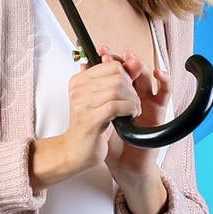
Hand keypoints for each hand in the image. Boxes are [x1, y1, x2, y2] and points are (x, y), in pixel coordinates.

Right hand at [29, 55, 140, 187]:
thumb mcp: (105, 98)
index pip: (112, 65)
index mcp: (79, 80)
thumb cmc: (91, 126)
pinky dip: (129, 109)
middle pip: (117, 77)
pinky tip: (129, 116)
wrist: (77, 151)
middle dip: (132, 90)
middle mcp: (78, 89)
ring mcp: (82, 104)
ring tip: (132, 110)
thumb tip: (136, 62)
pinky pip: (116, 106)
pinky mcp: (89, 119)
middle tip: (133, 102)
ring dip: (133, 101)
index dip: (127, 76)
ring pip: (118, 90)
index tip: (129, 88)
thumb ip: (120, 79)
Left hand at [101, 46, 171, 182]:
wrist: (123, 165)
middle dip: (122, 59)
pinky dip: (165, 81)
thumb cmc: (111, 142)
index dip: (110, 59)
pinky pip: (165, 93)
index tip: (100, 51)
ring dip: (139, 66)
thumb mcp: (97, 115)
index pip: (116, 70)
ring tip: (132, 60)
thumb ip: (92, 94)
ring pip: (147, 76)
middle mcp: (134, 94)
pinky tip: (158, 73)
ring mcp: (147, 101)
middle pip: (131, 69)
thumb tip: (83, 69)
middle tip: (112, 55)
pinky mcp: (158, 111)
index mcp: (119, 94)